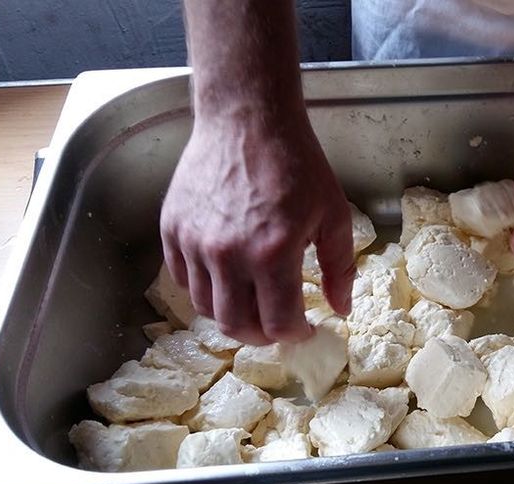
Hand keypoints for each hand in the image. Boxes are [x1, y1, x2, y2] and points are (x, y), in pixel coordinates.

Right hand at [160, 110, 353, 344]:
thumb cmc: (296, 163)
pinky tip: (226, 279)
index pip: (277, 322)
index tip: (305, 329)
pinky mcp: (172, 229)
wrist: (247, 119)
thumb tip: (340, 308)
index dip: (295, 334)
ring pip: (206, 307)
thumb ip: (339, 267)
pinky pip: (182, 279)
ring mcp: (194, 242)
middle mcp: (227, 254)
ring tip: (252, 303)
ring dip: (231, 315)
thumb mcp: (333, 214)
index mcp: (272, 253)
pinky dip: (204, 289)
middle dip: (261, 335)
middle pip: (236, 325)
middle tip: (277, 325)